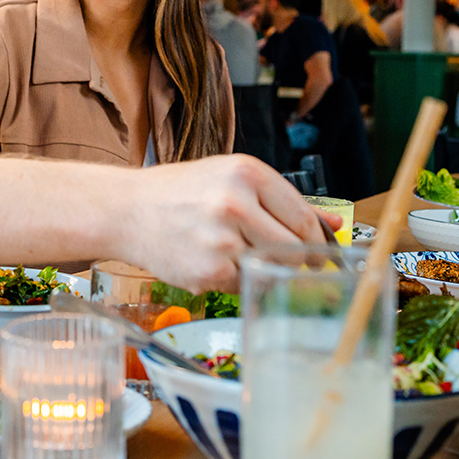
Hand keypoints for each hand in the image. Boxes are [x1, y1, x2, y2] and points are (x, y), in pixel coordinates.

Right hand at [118, 153, 328, 293]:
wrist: (125, 210)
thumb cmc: (178, 192)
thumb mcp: (230, 179)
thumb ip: (284, 201)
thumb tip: (334, 224)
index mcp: (246, 173)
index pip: (303, 218)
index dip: (315, 240)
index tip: (318, 252)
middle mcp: (236, 203)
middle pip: (295, 249)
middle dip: (296, 261)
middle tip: (283, 260)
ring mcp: (222, 239)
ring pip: (270, 268)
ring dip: (261, 268)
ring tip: (234, 252)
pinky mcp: (209, 271)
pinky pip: (242, 284)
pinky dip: (233, 279)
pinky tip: (210, 260)